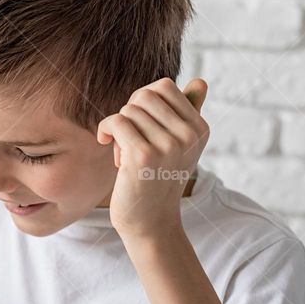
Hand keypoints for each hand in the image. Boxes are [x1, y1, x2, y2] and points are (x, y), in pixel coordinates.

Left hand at [97, 77, 208, 238]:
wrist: (149, 221)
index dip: (143, 102)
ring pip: (129, 109)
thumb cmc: (157, 179)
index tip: (140, 125)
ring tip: (124, 151)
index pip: (165, 86)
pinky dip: (105, 130)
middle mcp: (189, 135)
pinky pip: (117, 121)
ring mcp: (169, 145)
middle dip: (130, 113)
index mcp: (200, 128)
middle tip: (129, 139)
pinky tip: (104, 143)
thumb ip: (188, 114)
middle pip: (145, 94)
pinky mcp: (144, 155)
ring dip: (119, 128)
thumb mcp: (179, 146)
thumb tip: (200, 82)